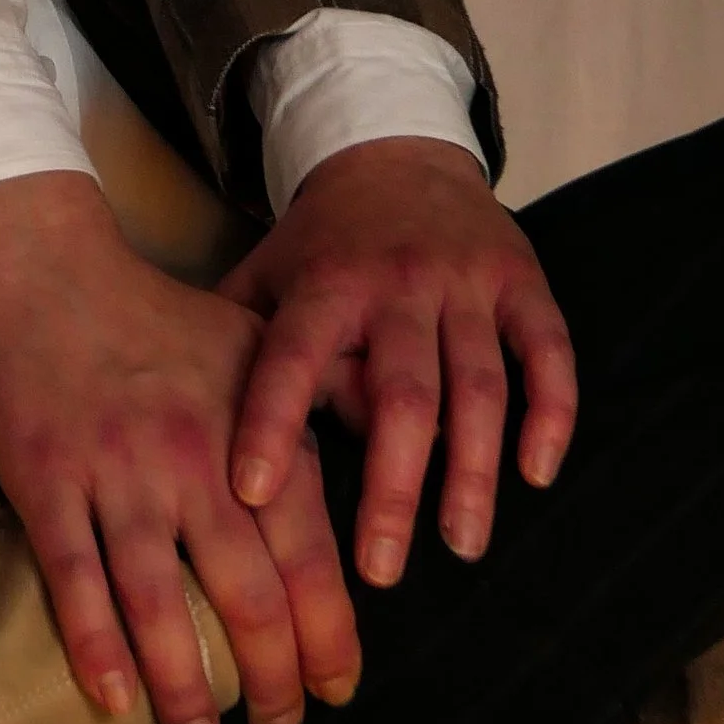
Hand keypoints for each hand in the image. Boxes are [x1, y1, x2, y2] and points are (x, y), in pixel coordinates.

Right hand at [0, 170, 361, 723]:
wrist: (46, 265)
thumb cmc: (155, 313)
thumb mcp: (257, 340)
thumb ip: (326, 393)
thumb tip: (401, 429)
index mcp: (254, 434)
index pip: (309, 556)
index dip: (329, 635)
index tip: (337, 689)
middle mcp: (195, 461)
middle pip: (247, 597)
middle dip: (271, 681)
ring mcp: (117, 474)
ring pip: (160, 605)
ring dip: (185, 688)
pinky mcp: (46, 482)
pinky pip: (75, 580)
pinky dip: (96, 648)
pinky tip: (115, 702)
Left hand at [220, 138, 577, 589]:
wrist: (398, 152)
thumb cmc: (322, 243)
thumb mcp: (265, 272)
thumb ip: (232, 343)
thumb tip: (174, 432)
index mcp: (325, 284)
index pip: (291, 358)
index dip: (271, 424)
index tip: (253, 496)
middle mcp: (398, 283)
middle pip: (401, 395)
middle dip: (392, 487)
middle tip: (380, 571)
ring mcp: (467, 282)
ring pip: (478, 386)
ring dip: (473, 472)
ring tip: (461, 546)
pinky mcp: (523, 282)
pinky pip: (547, 352)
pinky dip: (549, 414)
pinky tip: (535, 474)